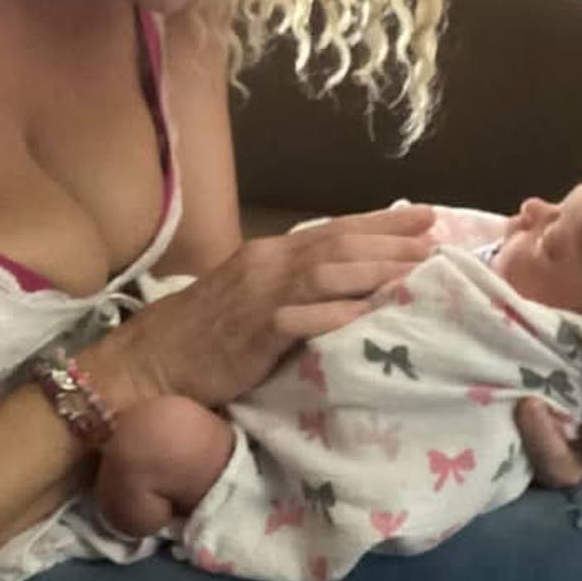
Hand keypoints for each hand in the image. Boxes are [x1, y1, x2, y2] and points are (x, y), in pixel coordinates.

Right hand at [87, 205, 434, 408]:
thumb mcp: (253, 298)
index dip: (382, 222)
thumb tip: (348, 282)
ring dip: (376, 269)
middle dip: (390, 240)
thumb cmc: (203, 335)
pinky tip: (369, 312)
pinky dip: (336, 312)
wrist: (147, 364)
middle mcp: (267, 264)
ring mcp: (259, 296)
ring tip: (417, 270)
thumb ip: (294, 285)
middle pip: (340, 244)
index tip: (426, 216)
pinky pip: (301, 318)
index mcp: (269, 254)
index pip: (335, 229)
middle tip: (434, 240)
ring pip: (327, 272)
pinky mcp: (252, 332)